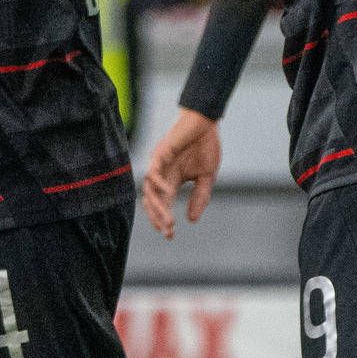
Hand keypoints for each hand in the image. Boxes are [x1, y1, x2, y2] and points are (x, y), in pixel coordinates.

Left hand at [141, 109, 220, 237]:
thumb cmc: (205, 146)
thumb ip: (200, 197)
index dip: (164, 220)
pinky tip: (169, 194)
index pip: (163, 204)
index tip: (170, 235)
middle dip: (158, 217)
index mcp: (171, 180)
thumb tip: (192, 220)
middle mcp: (161, 174)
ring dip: (158, 206)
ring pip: (151, 190)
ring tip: (168, 220)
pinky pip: (154, 171)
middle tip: (168, 231)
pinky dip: (160, 184)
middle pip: (153, 200)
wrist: (205, 122)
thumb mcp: (206, 177)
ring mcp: (159, 163)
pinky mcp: (161, 152)